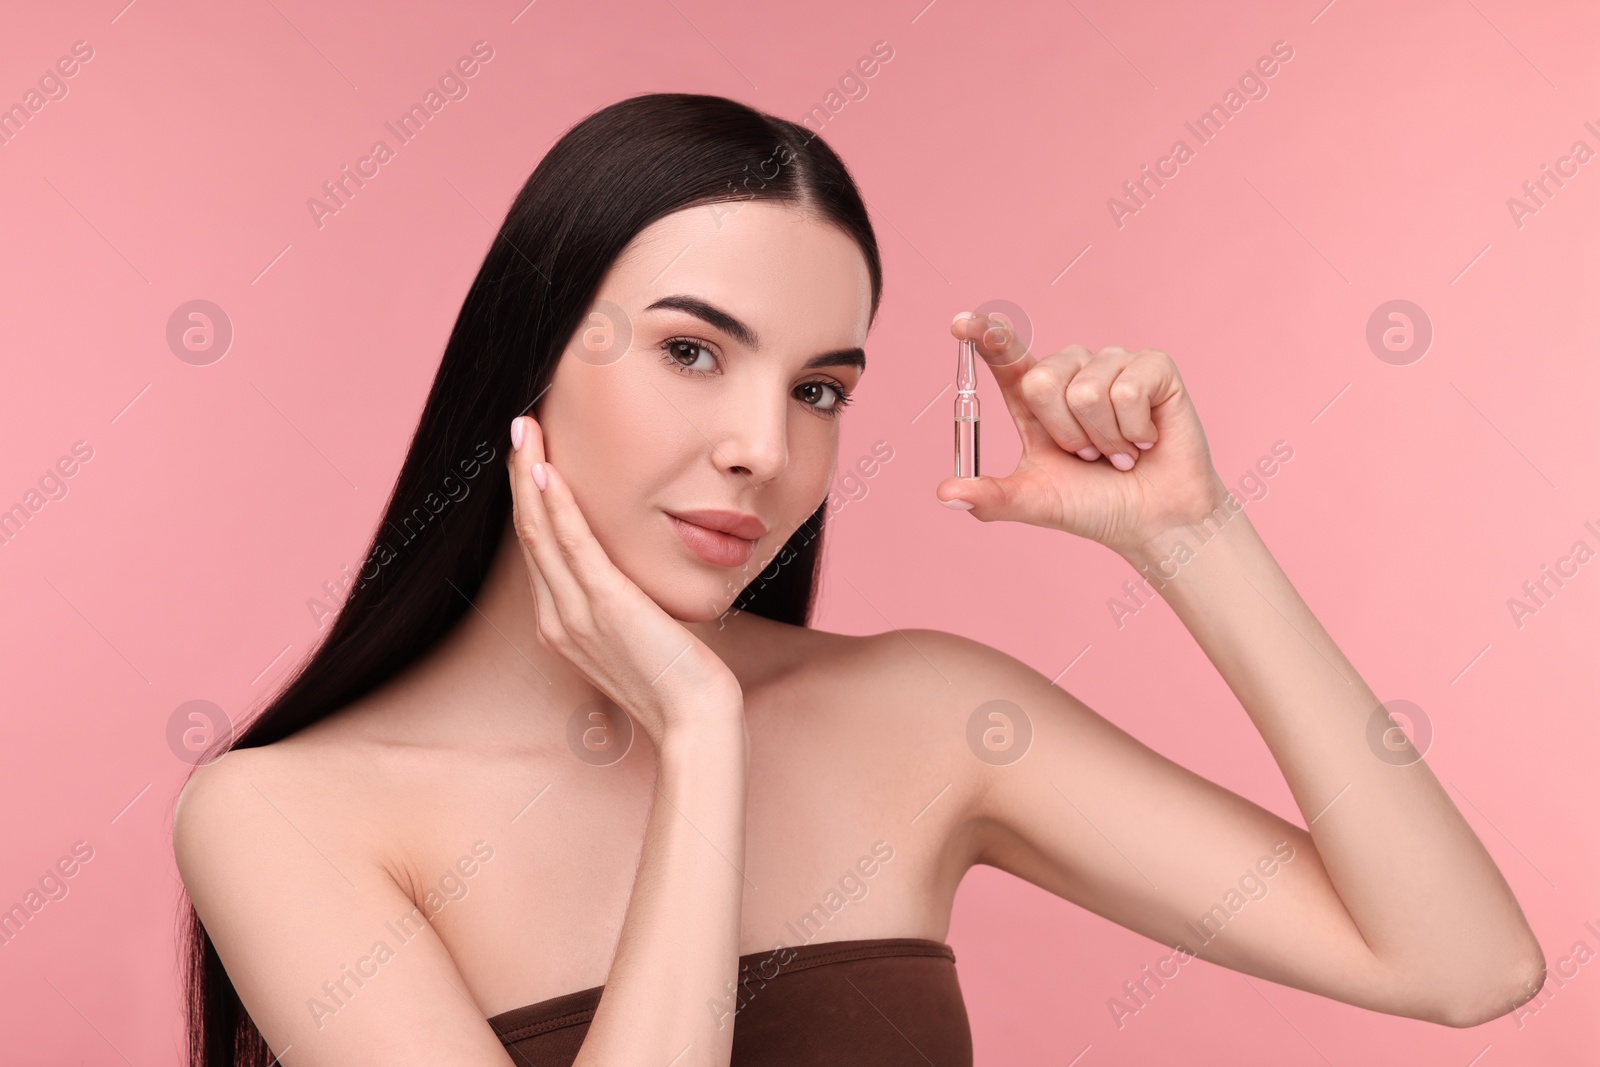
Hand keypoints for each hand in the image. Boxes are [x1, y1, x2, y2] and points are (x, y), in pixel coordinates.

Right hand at [506, 415, 744, 748]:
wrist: (695, 721)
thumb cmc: (678, 680)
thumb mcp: (639, 635)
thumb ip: (622, 605)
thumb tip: (632, 577)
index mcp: (561, 625)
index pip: (539, 549)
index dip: (531, 498)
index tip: (532, 454)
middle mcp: (556, 618)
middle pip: (529, 532)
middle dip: (520, 475)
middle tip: (520, 426)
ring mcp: (575, 613)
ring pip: (539, 531)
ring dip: (528, 474)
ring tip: (525, 429)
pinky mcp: (605, 606)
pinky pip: (571, 544)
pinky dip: (555, 504)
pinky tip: (546, 469)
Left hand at [934, 313, 1229, 556]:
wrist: (1154, 520)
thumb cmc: (1095, 505)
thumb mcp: (1034, 501)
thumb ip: (990, 496)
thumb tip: (945, 494)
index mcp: (1036, 397)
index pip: (1006, 356)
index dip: (987, 336)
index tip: (962, 323)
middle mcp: (1071, 371)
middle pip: (1042, 380)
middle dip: (1065, 434)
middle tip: (1089, 454)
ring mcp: (1112, 364)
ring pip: (1086, 390)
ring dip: (1104, 437)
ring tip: (1120, 451)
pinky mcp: (1154, 366)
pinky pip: (1129, 388)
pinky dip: (1135, 429)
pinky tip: (1146, 439)